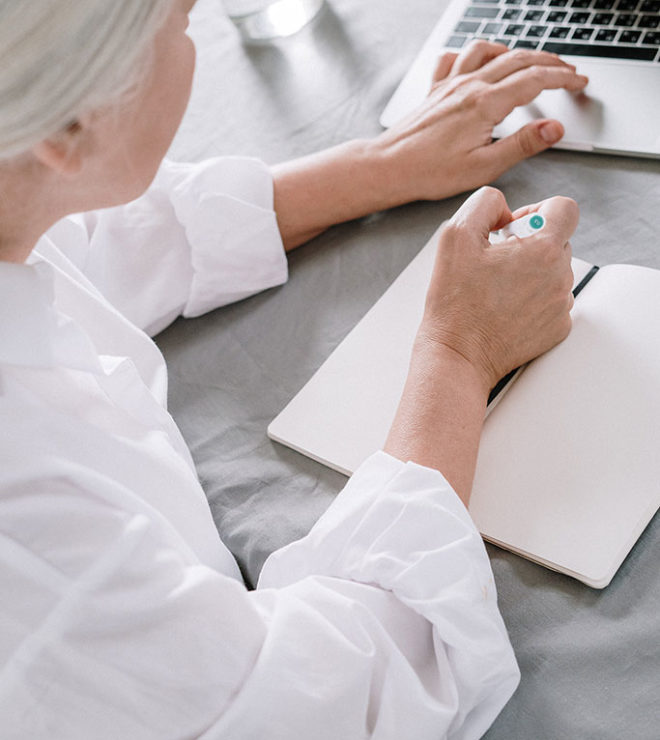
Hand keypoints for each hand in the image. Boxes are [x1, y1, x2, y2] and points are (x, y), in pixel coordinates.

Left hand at [373, 41, 588, 202]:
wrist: (388, 167)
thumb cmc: (429, 172)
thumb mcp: (484, 167)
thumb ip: (522, 145)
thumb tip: (554, 128)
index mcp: (485, 104)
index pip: (536, 80)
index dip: (564, 78)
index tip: (580, 82)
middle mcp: (468, 86)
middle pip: (519, 59)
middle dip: (550, 62)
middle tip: (568, 71)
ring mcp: (450, 84)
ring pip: (489, 51)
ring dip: (515, 52)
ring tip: (531, 62)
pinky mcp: (435, 90)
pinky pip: (456, 57)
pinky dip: (475, 54)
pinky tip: (479, 62)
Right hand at [418, 186, 577, 391]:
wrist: (458, 355)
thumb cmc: (454, 303)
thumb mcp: (455, 235)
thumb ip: (485, 204)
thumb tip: (504, 209)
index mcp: (542, 250)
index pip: (564, 208)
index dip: (537, 210)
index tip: (514, 227)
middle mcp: (559, 276)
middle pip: (558, 240)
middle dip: (529, 244)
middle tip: (496, 262)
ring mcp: (561, 305)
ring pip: (555, 271)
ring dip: (531, 272)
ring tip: (497, 289)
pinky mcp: (558, 328)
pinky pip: (553, 300)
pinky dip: (533, 299)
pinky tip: (505, 308)